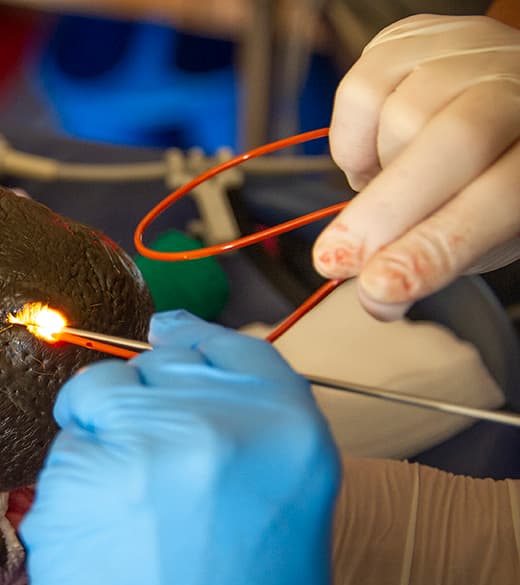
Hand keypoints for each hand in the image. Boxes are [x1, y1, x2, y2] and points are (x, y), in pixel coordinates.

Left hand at [20, 311, 339, 584]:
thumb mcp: (283, 502)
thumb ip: (242, 427)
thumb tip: (183, 375)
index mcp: (287, 428)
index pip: (227, 346)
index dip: (190, 337)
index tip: (167, 331)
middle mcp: (215, 422)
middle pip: (155, 363)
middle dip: (141, 397)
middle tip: (145, 453)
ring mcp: (141, 444)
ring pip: (97, 393)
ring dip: (99, 429)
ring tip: (123, 497)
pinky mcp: (77, 475)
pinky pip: (64, 447)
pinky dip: (74, 478)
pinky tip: (102, 527)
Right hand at [315, 14, 519, 319]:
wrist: (494, 100)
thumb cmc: (489, 176)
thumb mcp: (483, 233)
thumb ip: (430, 263)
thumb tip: (374, 296)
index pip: (494, 204)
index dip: (432, 249)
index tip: (382, 288)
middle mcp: (517, 90)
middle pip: (453, 141)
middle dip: (387, 210)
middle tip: (337, 261)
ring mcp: (471, 50)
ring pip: (397, 117)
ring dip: (377, 169)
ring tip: (392, 183)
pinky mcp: (417, 34)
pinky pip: (360, 90)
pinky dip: (351, 136)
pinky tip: (377, 147)